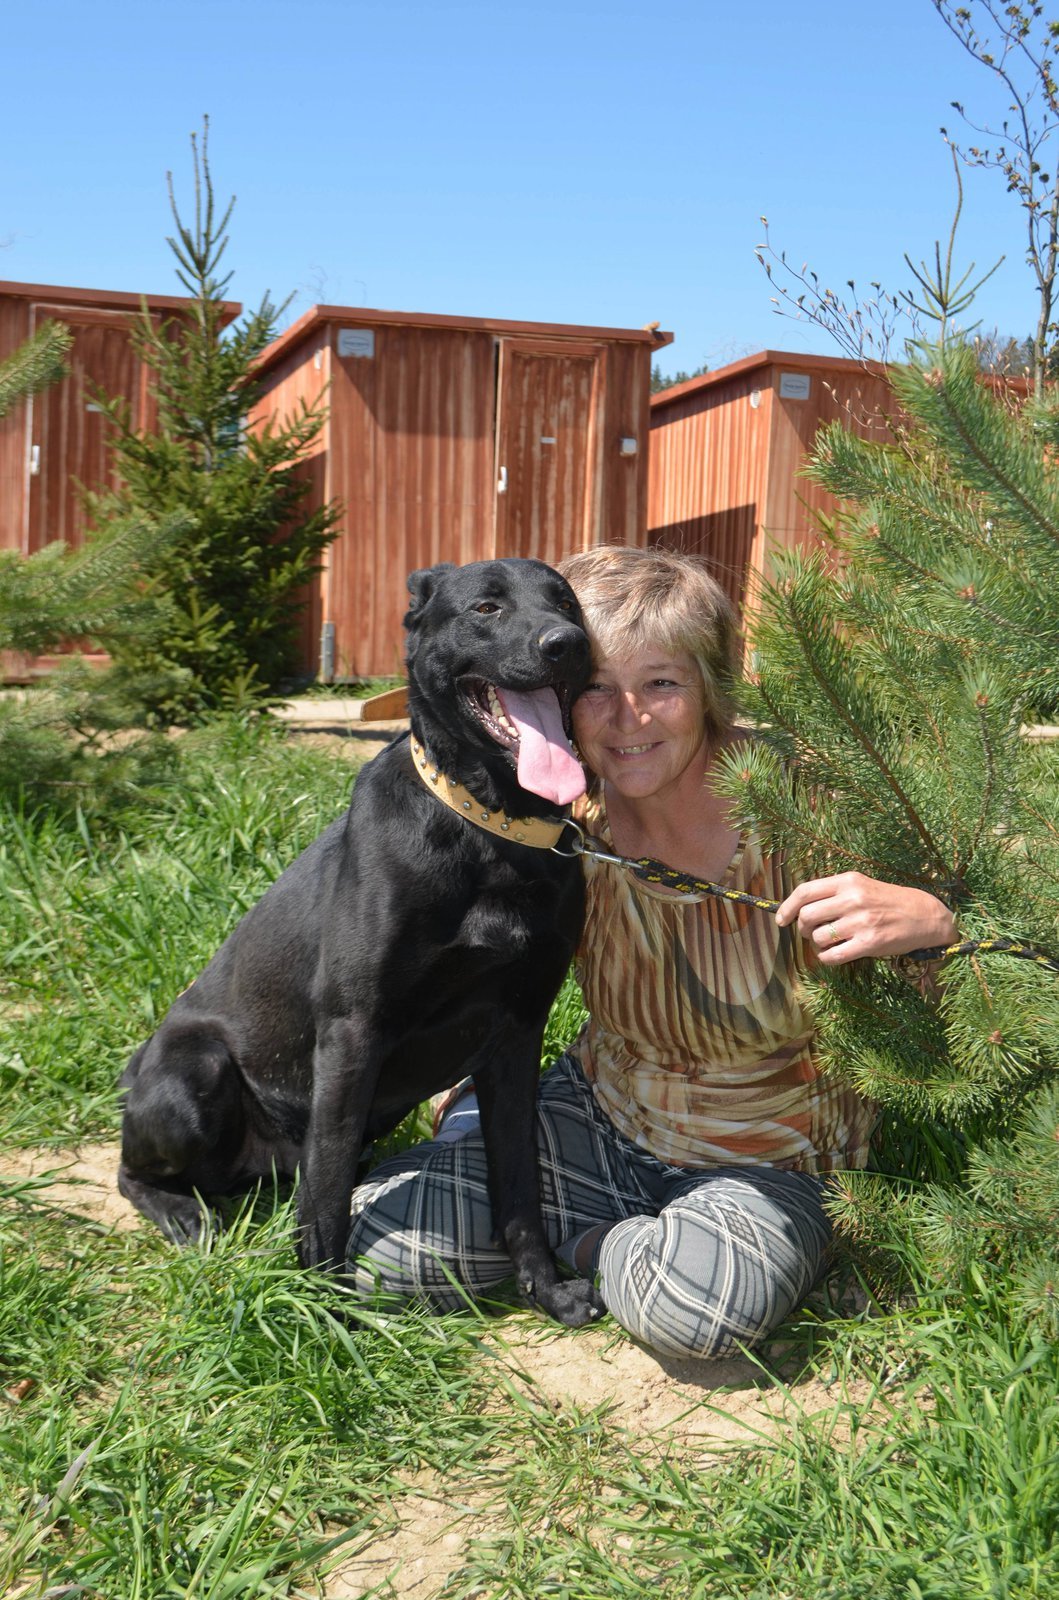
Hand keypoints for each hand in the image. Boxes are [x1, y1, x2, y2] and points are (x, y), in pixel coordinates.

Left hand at [774, 871, 957, 965]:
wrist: (924, 915)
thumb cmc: (887, 901)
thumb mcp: (860, 886)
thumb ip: (832, 893)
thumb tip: (798, 910)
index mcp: (848, 881)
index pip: (805, 891)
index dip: (787, 907)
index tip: (781, 919)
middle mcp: (853, 899)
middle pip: (807, 916)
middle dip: (802, 929)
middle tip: (810, 933)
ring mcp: (861, 922)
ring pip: (818, 938)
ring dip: (817, 944)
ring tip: (830, 942)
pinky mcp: (869, 944)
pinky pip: (833, 956)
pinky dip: (827, 958)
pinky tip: (835, 954)